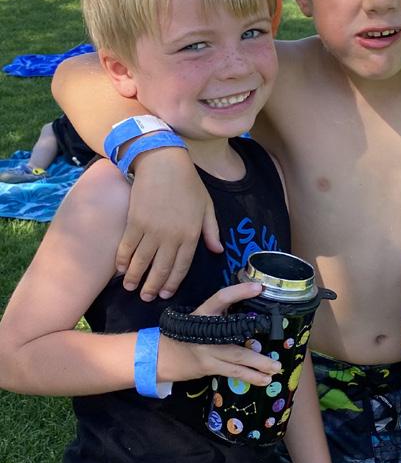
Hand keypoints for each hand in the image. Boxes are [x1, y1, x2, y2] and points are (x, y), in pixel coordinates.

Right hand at [117, 147, 222, 300]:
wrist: (164, 163)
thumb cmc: (189, 184)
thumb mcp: (207, 207)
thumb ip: (211, 231)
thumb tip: (218, 251)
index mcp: (191, 235)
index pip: (182, 267)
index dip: (172, 283)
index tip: (165, 294)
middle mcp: (171, 237)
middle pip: (160, 269)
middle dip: (152, 287)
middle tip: (146, 298)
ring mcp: (152, 231)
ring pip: (141, 262)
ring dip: (134, 278)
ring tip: (130, 288)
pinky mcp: (134, 223)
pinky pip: (126, 248)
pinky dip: (122, 261)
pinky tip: (120, 269)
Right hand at [159, 282, 281, 383]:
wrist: (160, 355)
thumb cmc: (185, 332)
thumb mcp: (199, 317)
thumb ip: (220, 314)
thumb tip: (251, 311)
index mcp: (203, 313)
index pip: (221, 298)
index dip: (239, 291)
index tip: (258, 288)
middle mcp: (206, 333)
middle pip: (235, 338)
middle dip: (256, 347)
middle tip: (277, 344)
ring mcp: (207, 353)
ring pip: (236, 361)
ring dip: (258, 367)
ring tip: (275, 370)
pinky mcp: (208, 367)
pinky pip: (232, 372)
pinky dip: (249, 376)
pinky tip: (263, 380)